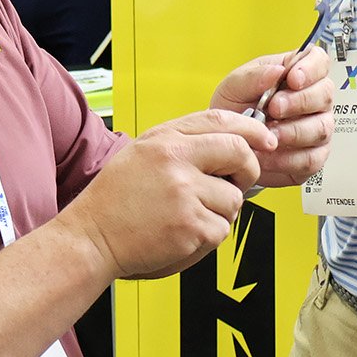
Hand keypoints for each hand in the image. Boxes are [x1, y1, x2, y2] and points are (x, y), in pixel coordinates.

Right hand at [62, 111, 269, 280]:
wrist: (92, 237)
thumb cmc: (115, 200)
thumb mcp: (143, 154)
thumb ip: (182, 144)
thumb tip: (230, 143)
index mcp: (164, 139)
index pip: (220, 119)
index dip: (250, 129)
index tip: (264, 140)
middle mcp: (175, 160)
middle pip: (239, 153)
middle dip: (248, 170)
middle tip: (236, 182)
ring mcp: (184, 193)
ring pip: (233, 198)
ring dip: (220, 211)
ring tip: (188, 215)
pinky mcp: (190, 225)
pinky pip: (222, 228)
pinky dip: (208, 235)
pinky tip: (182, 233)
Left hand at [210, 46, 333, 189]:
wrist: (228, 145)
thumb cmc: (234, 111)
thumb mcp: (234, 88)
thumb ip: (253, 77)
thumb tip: (277, 71)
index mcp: (296, 74)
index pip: (319, 61)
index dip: (311, 68)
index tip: (293, 79)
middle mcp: (312, 100)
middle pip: (324, 94)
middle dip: (299, 102)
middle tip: (274, 108)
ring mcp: (316, 128)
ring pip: (321, 128)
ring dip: (293, 132)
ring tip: (268, 134)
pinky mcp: (312, 156)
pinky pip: (311, 158)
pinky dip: (288, 159)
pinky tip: (269, 155)